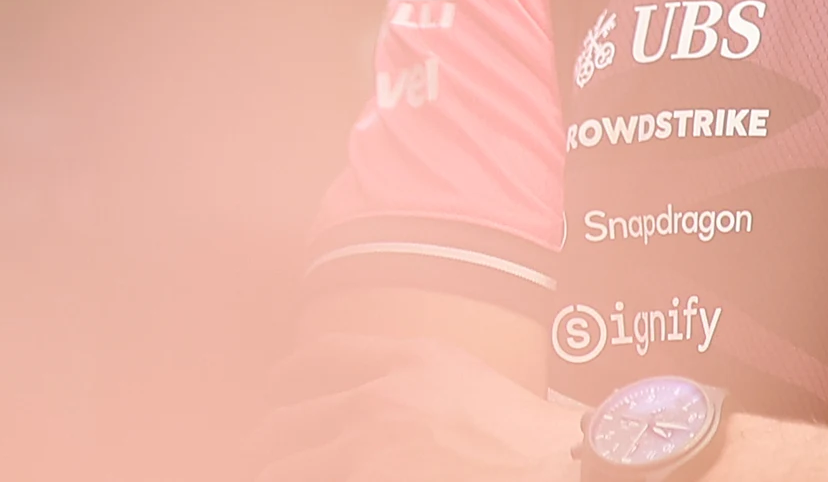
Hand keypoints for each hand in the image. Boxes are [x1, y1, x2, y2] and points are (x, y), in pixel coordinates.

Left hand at [257, 332, 586, 481]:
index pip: (315, 358)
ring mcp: (370, 448)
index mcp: (409, 359)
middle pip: (282, 418)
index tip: (278, 395)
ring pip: (279, 462)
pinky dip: (293, 479)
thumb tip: (372, 401)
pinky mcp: (370, 480)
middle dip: (267, 442)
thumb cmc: (529, 440)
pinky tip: (296, 480)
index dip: (284, 380)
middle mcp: (380, 398)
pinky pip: (306, 477)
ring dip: (273, 470)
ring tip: (268, 472)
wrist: (561, 467)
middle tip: (266, 456)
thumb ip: (417, 379)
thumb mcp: (469, 381)